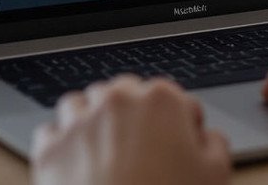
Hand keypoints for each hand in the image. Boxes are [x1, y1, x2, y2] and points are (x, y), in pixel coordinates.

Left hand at [32, 75, 230, 184]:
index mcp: (160, 100)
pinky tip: (76, 163)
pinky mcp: (50, 149)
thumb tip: (206, 138)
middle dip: (133, 115)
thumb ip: (215, 145)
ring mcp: (79, 123)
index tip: (179, 142)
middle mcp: (116, 101)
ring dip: (91, 120)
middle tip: (141, 149)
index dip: (181, 123)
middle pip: (124, 93)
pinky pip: (50, 134)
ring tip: (103, 149)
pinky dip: (61, 145)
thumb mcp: (217, 174)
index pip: (175, 97)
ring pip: (81, 105)